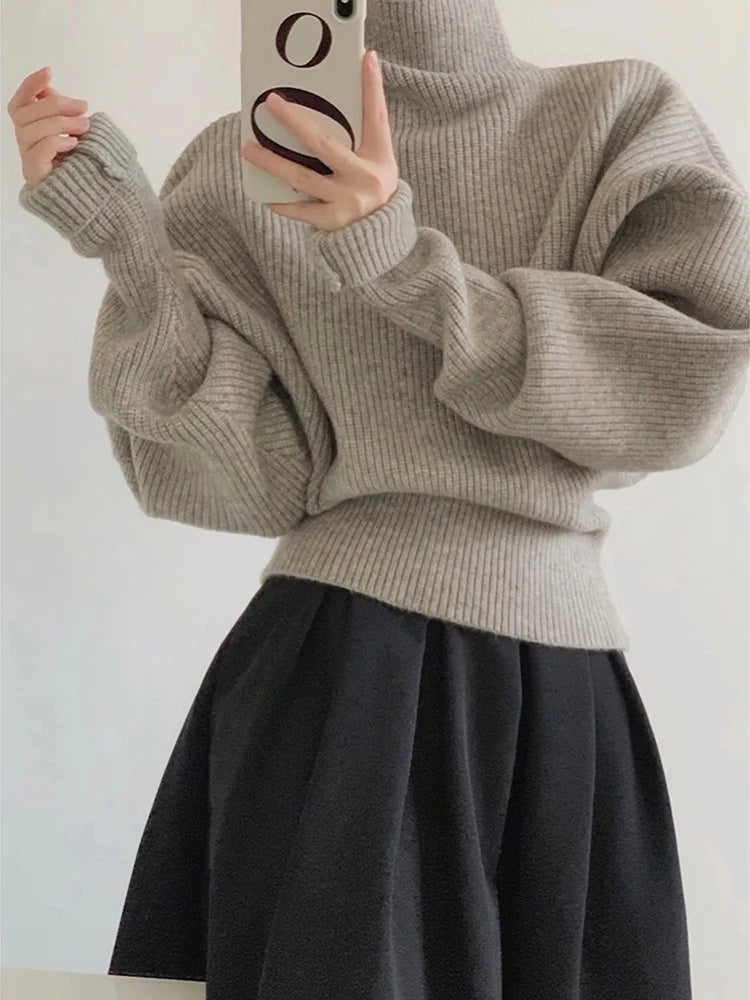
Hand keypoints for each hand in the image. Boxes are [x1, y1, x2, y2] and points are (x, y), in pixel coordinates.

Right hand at [8, 67, 90, 189]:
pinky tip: (74, 144)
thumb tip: (51, 92)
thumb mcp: (78, 134)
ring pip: (30, 131)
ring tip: (84, 126)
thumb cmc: (89, 168)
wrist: (99, 203)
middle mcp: (25, 146)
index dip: (30, 86)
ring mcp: (28, 162)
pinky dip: (56, 142)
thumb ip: (62, 115)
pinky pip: (38, 152)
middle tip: (83, 106)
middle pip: (24, 114)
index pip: (20, 104)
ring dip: (60, 123)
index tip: (48, 72)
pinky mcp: (37, 178)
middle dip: (55, 105)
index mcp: (32, 132)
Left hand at [241, 49, 398, 230]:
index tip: (365, 58)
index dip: (372, 87)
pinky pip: (300, 210)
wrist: (381, 236)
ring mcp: (347, 201)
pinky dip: (281, 203)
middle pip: (323, 144)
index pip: (376, 116)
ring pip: (301, 178)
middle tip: (272, 103)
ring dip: (272, 162)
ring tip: (247, 148)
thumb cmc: (373, 188)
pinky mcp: (332, 222)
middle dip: (295, 122)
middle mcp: (364, 178)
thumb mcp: (378, 159)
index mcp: (379, 156)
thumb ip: (366, 128)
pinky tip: (263, 193)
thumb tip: (358, 80)